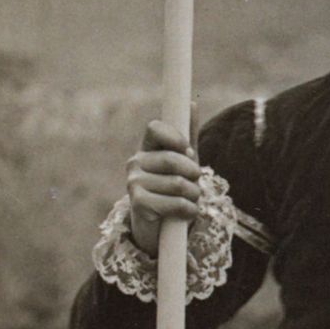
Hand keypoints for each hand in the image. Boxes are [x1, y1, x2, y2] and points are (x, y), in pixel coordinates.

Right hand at [125, 119, 201, 254]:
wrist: (161, 224)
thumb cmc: (173, 187)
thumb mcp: (184, 160)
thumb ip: (188, 134)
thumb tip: (192, 105)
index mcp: (147, 148)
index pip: (155, 127)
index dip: (175, 137)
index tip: (187, 150)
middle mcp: (135, 162)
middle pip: (173, 159)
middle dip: (193, 173)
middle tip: (196, 182)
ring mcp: (134, 183)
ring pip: (178, 184)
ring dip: (194, 195)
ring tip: (190, 199)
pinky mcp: (138, 204)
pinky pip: (175, 204)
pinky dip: (189, 210)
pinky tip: (186, 212)